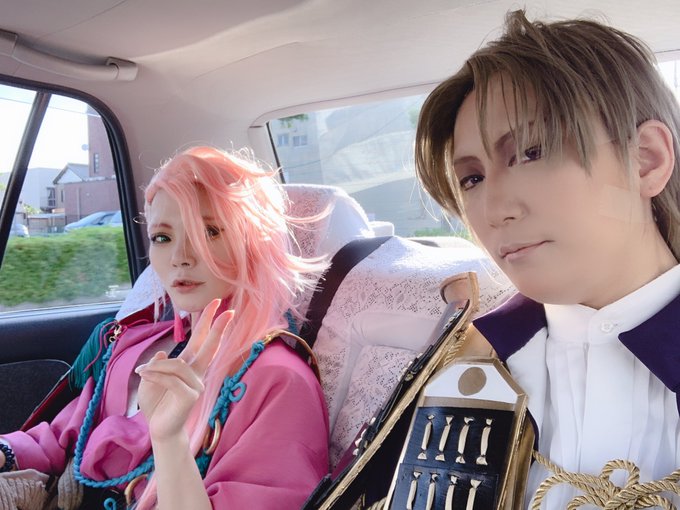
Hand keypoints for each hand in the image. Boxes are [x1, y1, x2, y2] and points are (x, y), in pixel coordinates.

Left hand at [136, 299, 232, 441]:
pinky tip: (143, 375)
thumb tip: (163, 351)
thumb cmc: (157, 404)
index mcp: (190, 365)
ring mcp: (196, 384)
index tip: (218, 304)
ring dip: (156, 367)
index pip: (202, 340)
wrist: (159, 429)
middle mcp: (197, 373)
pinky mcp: (190, 396)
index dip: (209, 322)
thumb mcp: (150, 378)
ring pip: (177, 364)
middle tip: (228, 310)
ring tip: (141, 371)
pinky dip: (155, 375)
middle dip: (218, 327)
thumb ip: (157, 363)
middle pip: (210, 346)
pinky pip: (170, 378)